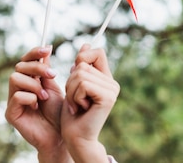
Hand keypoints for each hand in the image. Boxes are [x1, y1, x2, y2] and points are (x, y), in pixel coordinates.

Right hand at [5, 46, 69, 162]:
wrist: (60, 134)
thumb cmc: (59, 112)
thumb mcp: (55, 86)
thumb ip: (47, 70)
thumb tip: (46, 47)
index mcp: (29, 80)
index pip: (26, 60)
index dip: (34, 52)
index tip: (48, 49)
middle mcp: (18, 88)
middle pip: (19, 66)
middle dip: (37, 68)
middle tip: (53, 75)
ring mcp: (13, 100)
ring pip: (15, 78)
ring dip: (34, 84)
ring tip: (45, 96)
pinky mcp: (11, 113)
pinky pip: (16, 96)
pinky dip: (29, 97)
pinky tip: (37, 105)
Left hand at [61, 44, 119, 162]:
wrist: (77, 138)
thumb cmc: (73, 115)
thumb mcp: (73, 86)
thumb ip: (80, 67)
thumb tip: (85, 44)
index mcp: (106, 78)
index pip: (97, 52)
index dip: (83, 57)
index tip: (74, 73)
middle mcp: (112, 82)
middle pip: (83, 64)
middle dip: (70, 82)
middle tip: (75, 99)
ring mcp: (112, 89)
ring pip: (80, 74)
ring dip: (71, 91)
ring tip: (76, 105)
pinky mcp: (107, 97)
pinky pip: (83, 85)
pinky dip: (75, 97)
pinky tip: (80, 108)